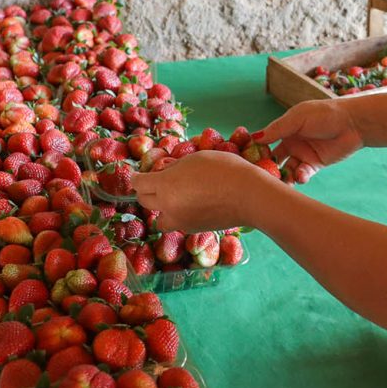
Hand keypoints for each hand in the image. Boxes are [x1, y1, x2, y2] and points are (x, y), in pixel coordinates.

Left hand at [131, 152, 281, 232]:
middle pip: (145, 201)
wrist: (249, 195)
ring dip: (161, 209)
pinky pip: (177, 223)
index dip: (137, 177)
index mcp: (165, 185)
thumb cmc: (224, 169)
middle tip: (158, 182)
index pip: (138, 183)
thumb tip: (165, 172)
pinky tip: (194, 204)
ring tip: (175, 198)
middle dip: (147, 191)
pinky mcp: (193, 229)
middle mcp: (167, 206)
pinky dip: (179, 215)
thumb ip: (175, 167)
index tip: (140, 173)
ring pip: (159, 218)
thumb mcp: (196, 158)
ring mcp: (180, 221)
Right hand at [260, 100, 364, 176]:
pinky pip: (302, 174)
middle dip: (268, 170)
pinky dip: (299, 176)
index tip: (248, 163)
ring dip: (283, 177)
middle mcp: (291, 143)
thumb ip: (277, 129)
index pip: (264, 143)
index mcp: (284, 129)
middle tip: (263, 178)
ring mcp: (303, 155)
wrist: (353, 123)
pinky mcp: (314, 165)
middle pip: (273, 160)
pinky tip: (301, 175)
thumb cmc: (325, 114)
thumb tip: (254, 138)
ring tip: (283, 181)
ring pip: (287, 170)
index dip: (256, 152)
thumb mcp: (297, 118)